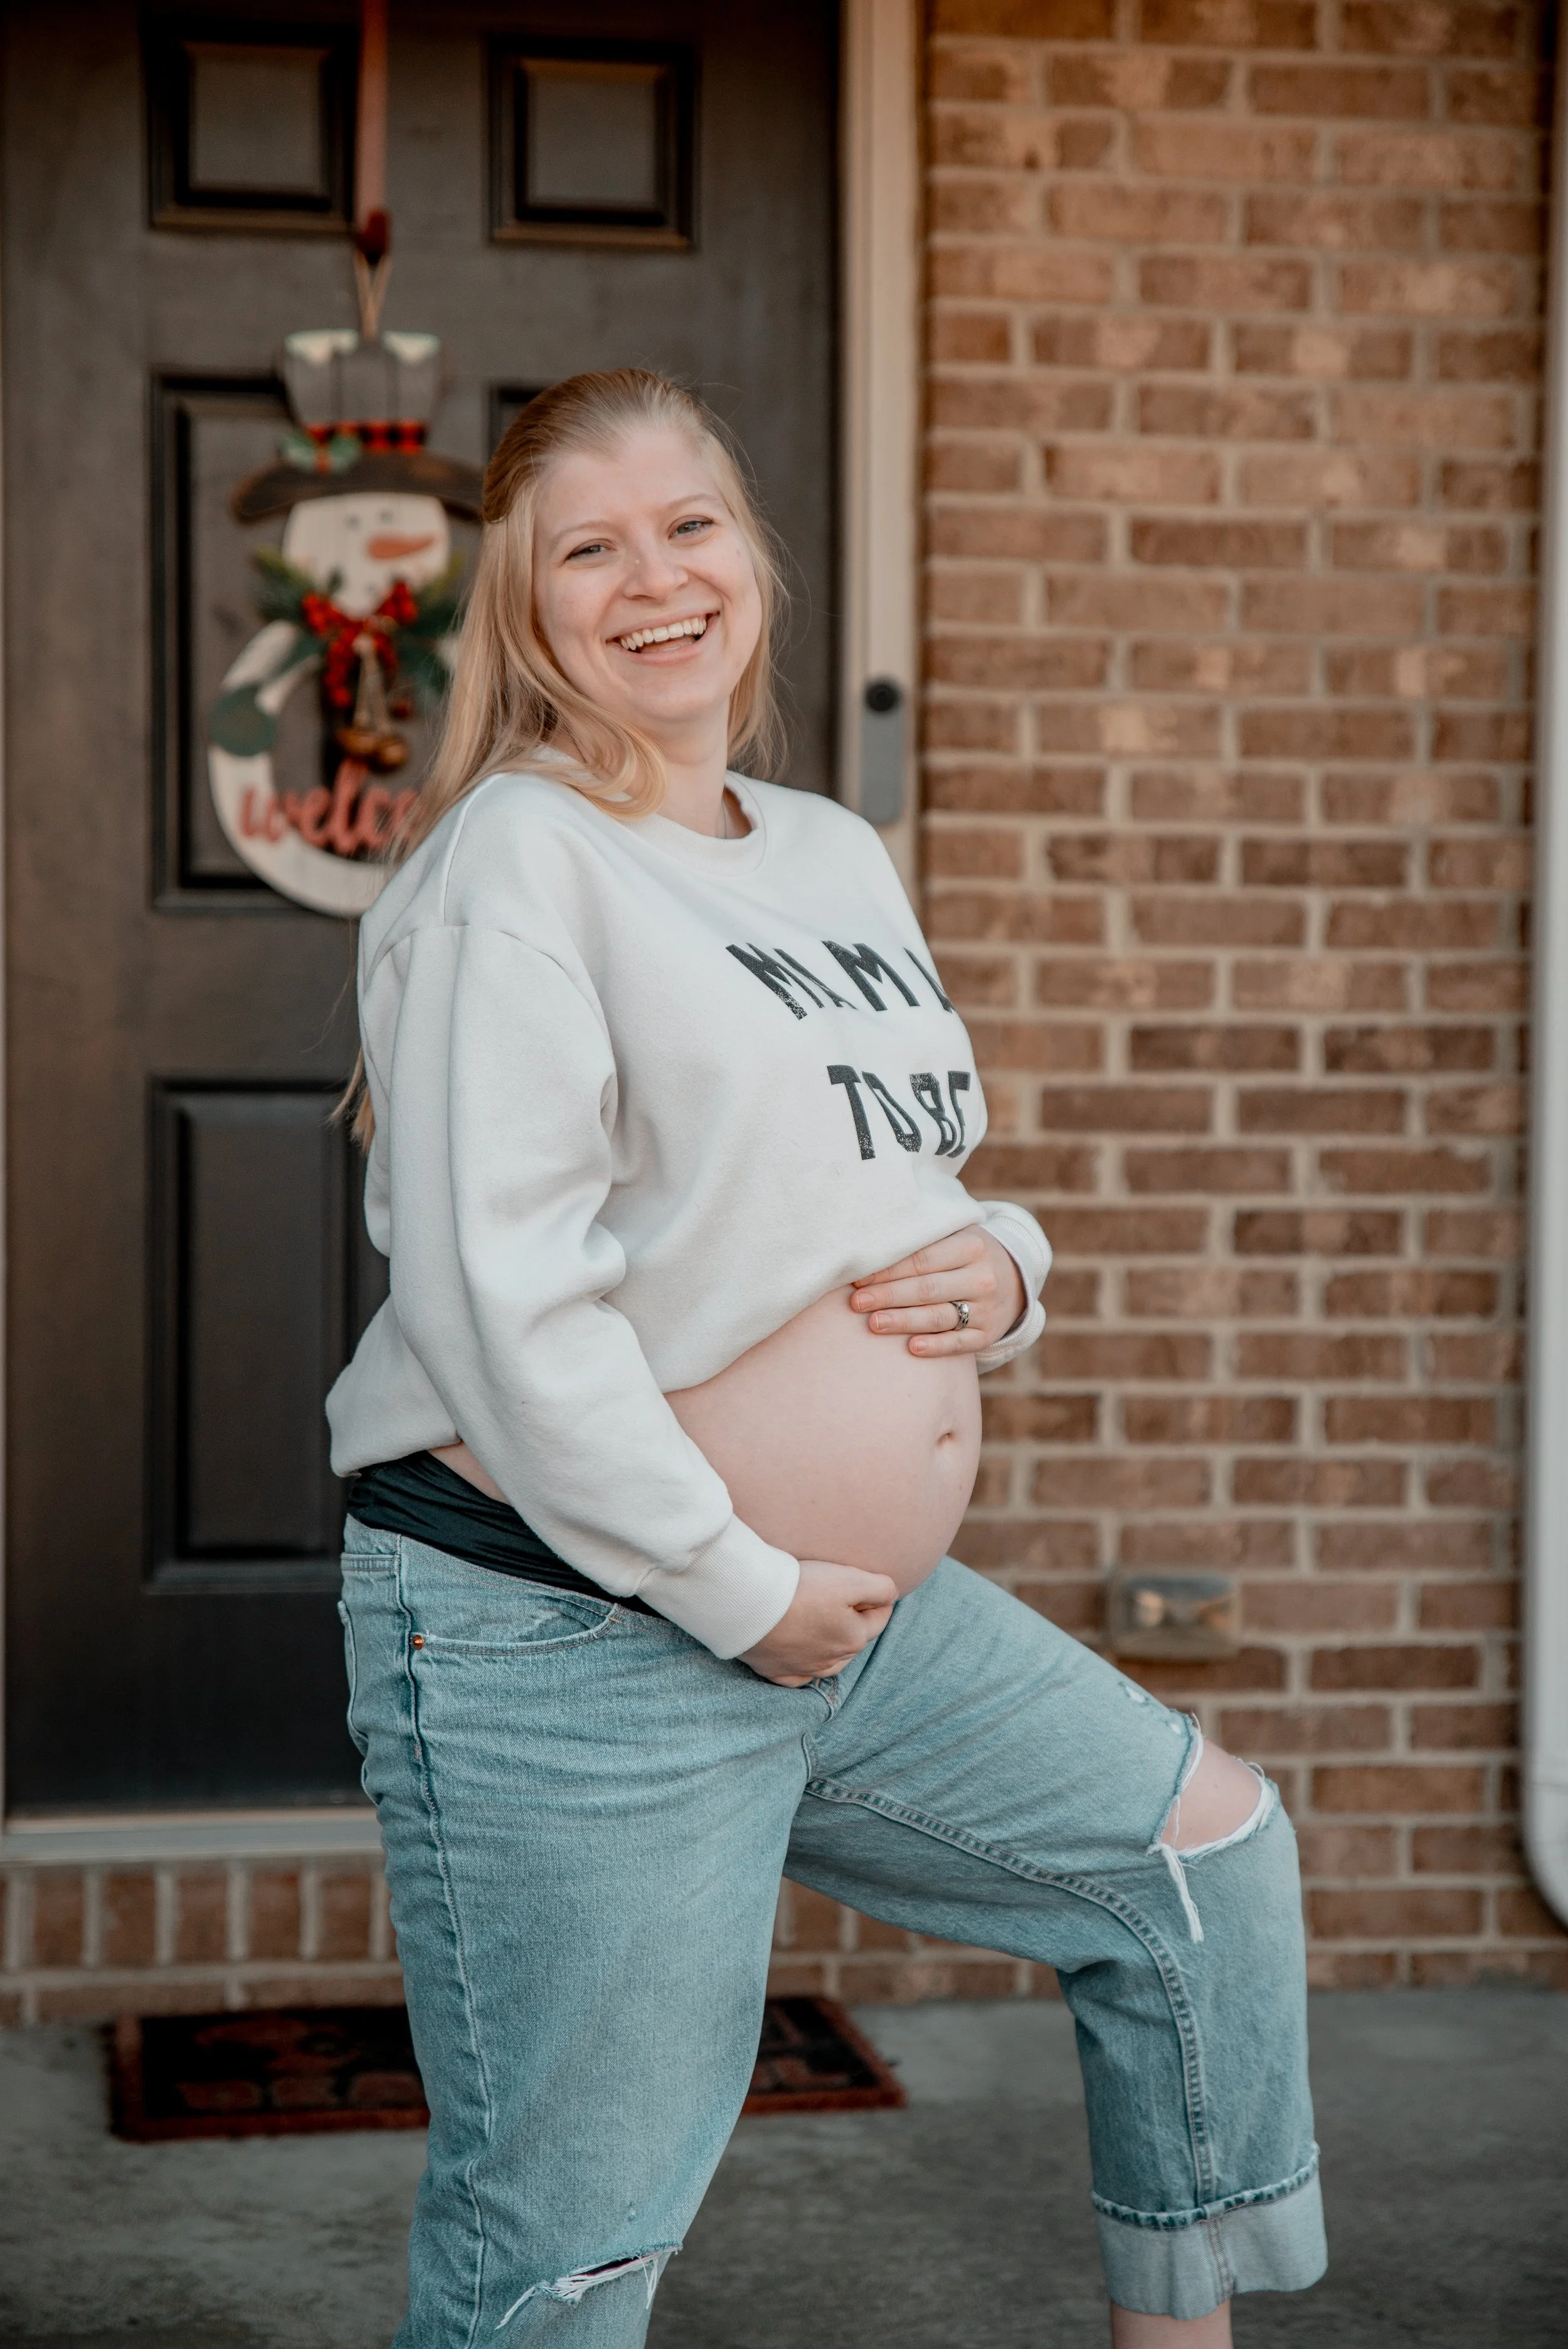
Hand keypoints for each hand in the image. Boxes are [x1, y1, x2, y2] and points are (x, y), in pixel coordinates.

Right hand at [738, 1558, 898, 1686]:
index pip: (880, 1618)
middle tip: (843, 1597)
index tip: (871, 1583)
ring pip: (830, 1661)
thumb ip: (880, 1587)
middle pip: (854, 1639)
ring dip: (832, 1644)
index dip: (879, 1598)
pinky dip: (803, 1666)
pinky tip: (800, 1654)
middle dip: (855, 1621)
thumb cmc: (801, 1588)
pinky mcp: (776, 1672)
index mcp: (853, 1638)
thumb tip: (892, 1595)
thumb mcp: (849, 1579)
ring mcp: (803, 1669)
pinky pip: (798, 1676)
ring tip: (824, 1623)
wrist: (748, 1603)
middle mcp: (832, 1660)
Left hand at [849, 1225, 1025, 1356]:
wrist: (1014, 1279)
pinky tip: (912, 1348)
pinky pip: (959, 1343)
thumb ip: (923, 1239)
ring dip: (904, 1321)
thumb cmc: (966, 1254)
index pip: (922, 1259)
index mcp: (972, 1246)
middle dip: (888, 1296)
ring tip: (874, 1323)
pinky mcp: (987, 1334)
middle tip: (856, 1302)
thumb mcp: (956, 1236)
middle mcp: (982, 1278)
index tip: (859, 1278)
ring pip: (940, 1317)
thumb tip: (870, 1246)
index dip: (888, 1270)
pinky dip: (936, 1346)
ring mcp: (987, 1309)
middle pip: (927, 1289)